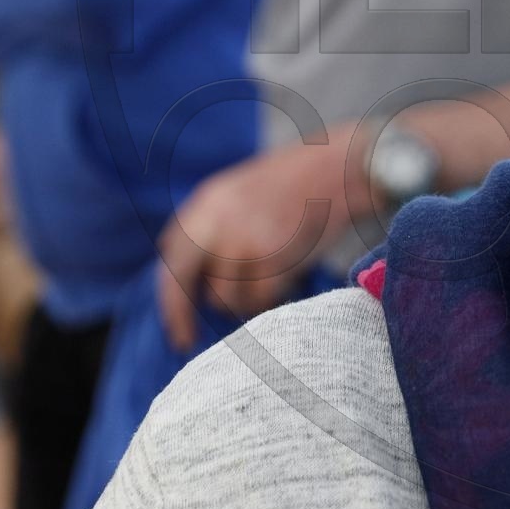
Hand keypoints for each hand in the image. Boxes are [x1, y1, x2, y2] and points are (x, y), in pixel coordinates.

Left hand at [156, 135, 369, 350]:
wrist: (338, 168)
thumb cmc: (295, 184)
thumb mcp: (239, 194)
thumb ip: (210, 228)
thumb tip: (190, 277)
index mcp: (206, 204)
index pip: (171, 262)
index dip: (171, 300)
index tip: (178, 330)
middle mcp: (216, 222)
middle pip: (185, 284)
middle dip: (186, 314)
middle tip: (188, 339)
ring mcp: (242, 240)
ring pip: (226, 299)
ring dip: (245, 297)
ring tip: (271, 273)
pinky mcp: (271, 257)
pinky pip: (260, 299)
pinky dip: (273, 294)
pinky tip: (289, 270)